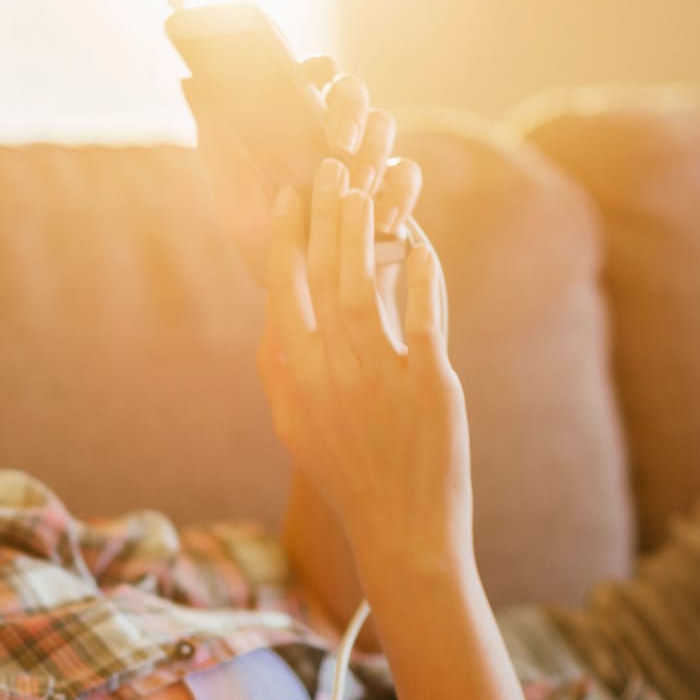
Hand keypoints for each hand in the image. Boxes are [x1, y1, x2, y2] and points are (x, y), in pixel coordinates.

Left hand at [185, 59, 423, 287]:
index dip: (318, 66)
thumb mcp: (232, 197)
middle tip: (338, 143)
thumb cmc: (262, 241)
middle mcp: (332, 132)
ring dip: (373, 151)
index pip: (311, 73)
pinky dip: (399, 193)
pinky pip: (407, 175)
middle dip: (351, 110)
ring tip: (358, 186)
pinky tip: (383, 218)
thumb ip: (218, 143)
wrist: (300, 298)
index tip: (314, 78)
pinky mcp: (393, 191)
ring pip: (384, 126)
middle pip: (354, 92)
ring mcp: (367, 159)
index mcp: (295, 123)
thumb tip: (191, 83)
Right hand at [257, 157, 470, 574]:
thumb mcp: (293, 427)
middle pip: (324, 275)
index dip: (286, 236)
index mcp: (297, 378)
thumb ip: (279, 370)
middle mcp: (332, 372)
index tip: (288, 194)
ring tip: (365, 191)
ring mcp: (380, 376)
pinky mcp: (429, 383)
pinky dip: (423, 275)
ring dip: (364, 230)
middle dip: (324, 215)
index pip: (284, 290)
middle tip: (329, 168)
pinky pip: (424, 315)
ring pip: (366, 284)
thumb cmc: (345, 477)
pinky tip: (423, 244)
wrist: (402, 532)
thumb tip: (271, 320)